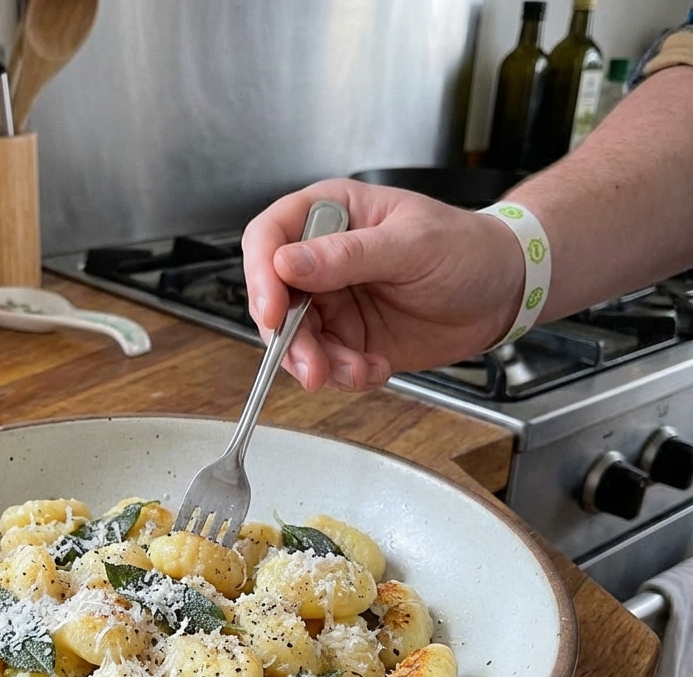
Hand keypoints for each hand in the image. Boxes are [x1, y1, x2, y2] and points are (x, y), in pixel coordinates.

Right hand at [242, 178, 525, 391]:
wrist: (502, 292)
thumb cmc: (466, 248)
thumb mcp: (411, 244)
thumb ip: (348, 255)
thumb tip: (287, 263)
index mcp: (330, 214)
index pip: (269, 238)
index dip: (261, 275)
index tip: (274, 311)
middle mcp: (321, 260)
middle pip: (274, 300)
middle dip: (290, 339)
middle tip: (313, 365)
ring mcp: (332, 302)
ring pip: (295, 340)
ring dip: (319, 364)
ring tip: (357, 371)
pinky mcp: (348, 339)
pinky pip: (325, 364)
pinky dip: (344, 375)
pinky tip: (375, 370)